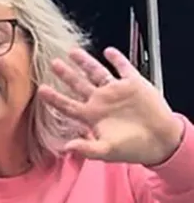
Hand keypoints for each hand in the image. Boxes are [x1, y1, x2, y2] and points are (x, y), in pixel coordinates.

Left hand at [37, 46, 182, 165]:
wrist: (160, 142)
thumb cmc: (132, 148)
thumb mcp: (107, 151)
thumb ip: (86, 148)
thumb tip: (67, 148)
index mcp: (92, 116)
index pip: (68, 105)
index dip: (54, 98)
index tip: (41, 89)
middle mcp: (101, 101)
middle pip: (78, 85)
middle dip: (66, 74)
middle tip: (53, 63)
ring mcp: (116, 92)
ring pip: (97, 73)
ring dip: (86, 62)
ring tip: (73, 52)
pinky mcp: (134, 85)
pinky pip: (124, 68)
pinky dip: (117, 60)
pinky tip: (109, 52)